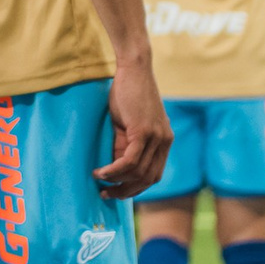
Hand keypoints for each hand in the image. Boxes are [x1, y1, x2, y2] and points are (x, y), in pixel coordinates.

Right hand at [95, 58, 171, 198]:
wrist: (134, 68)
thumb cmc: (128, 93)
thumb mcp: (129, 123)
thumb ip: (126, 144)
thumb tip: (116, 168)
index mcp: (165, 141)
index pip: (154, 174)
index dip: (137, 187)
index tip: (118, 191)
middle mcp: (165, 142)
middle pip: (149, 179)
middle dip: (127, 191)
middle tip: (107, 194)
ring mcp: (156, 137)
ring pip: (138, 172)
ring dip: (117, 182)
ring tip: (99, 181)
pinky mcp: (144, 131)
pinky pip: (129, 161)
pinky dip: (114, 171)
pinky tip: (101, 172)